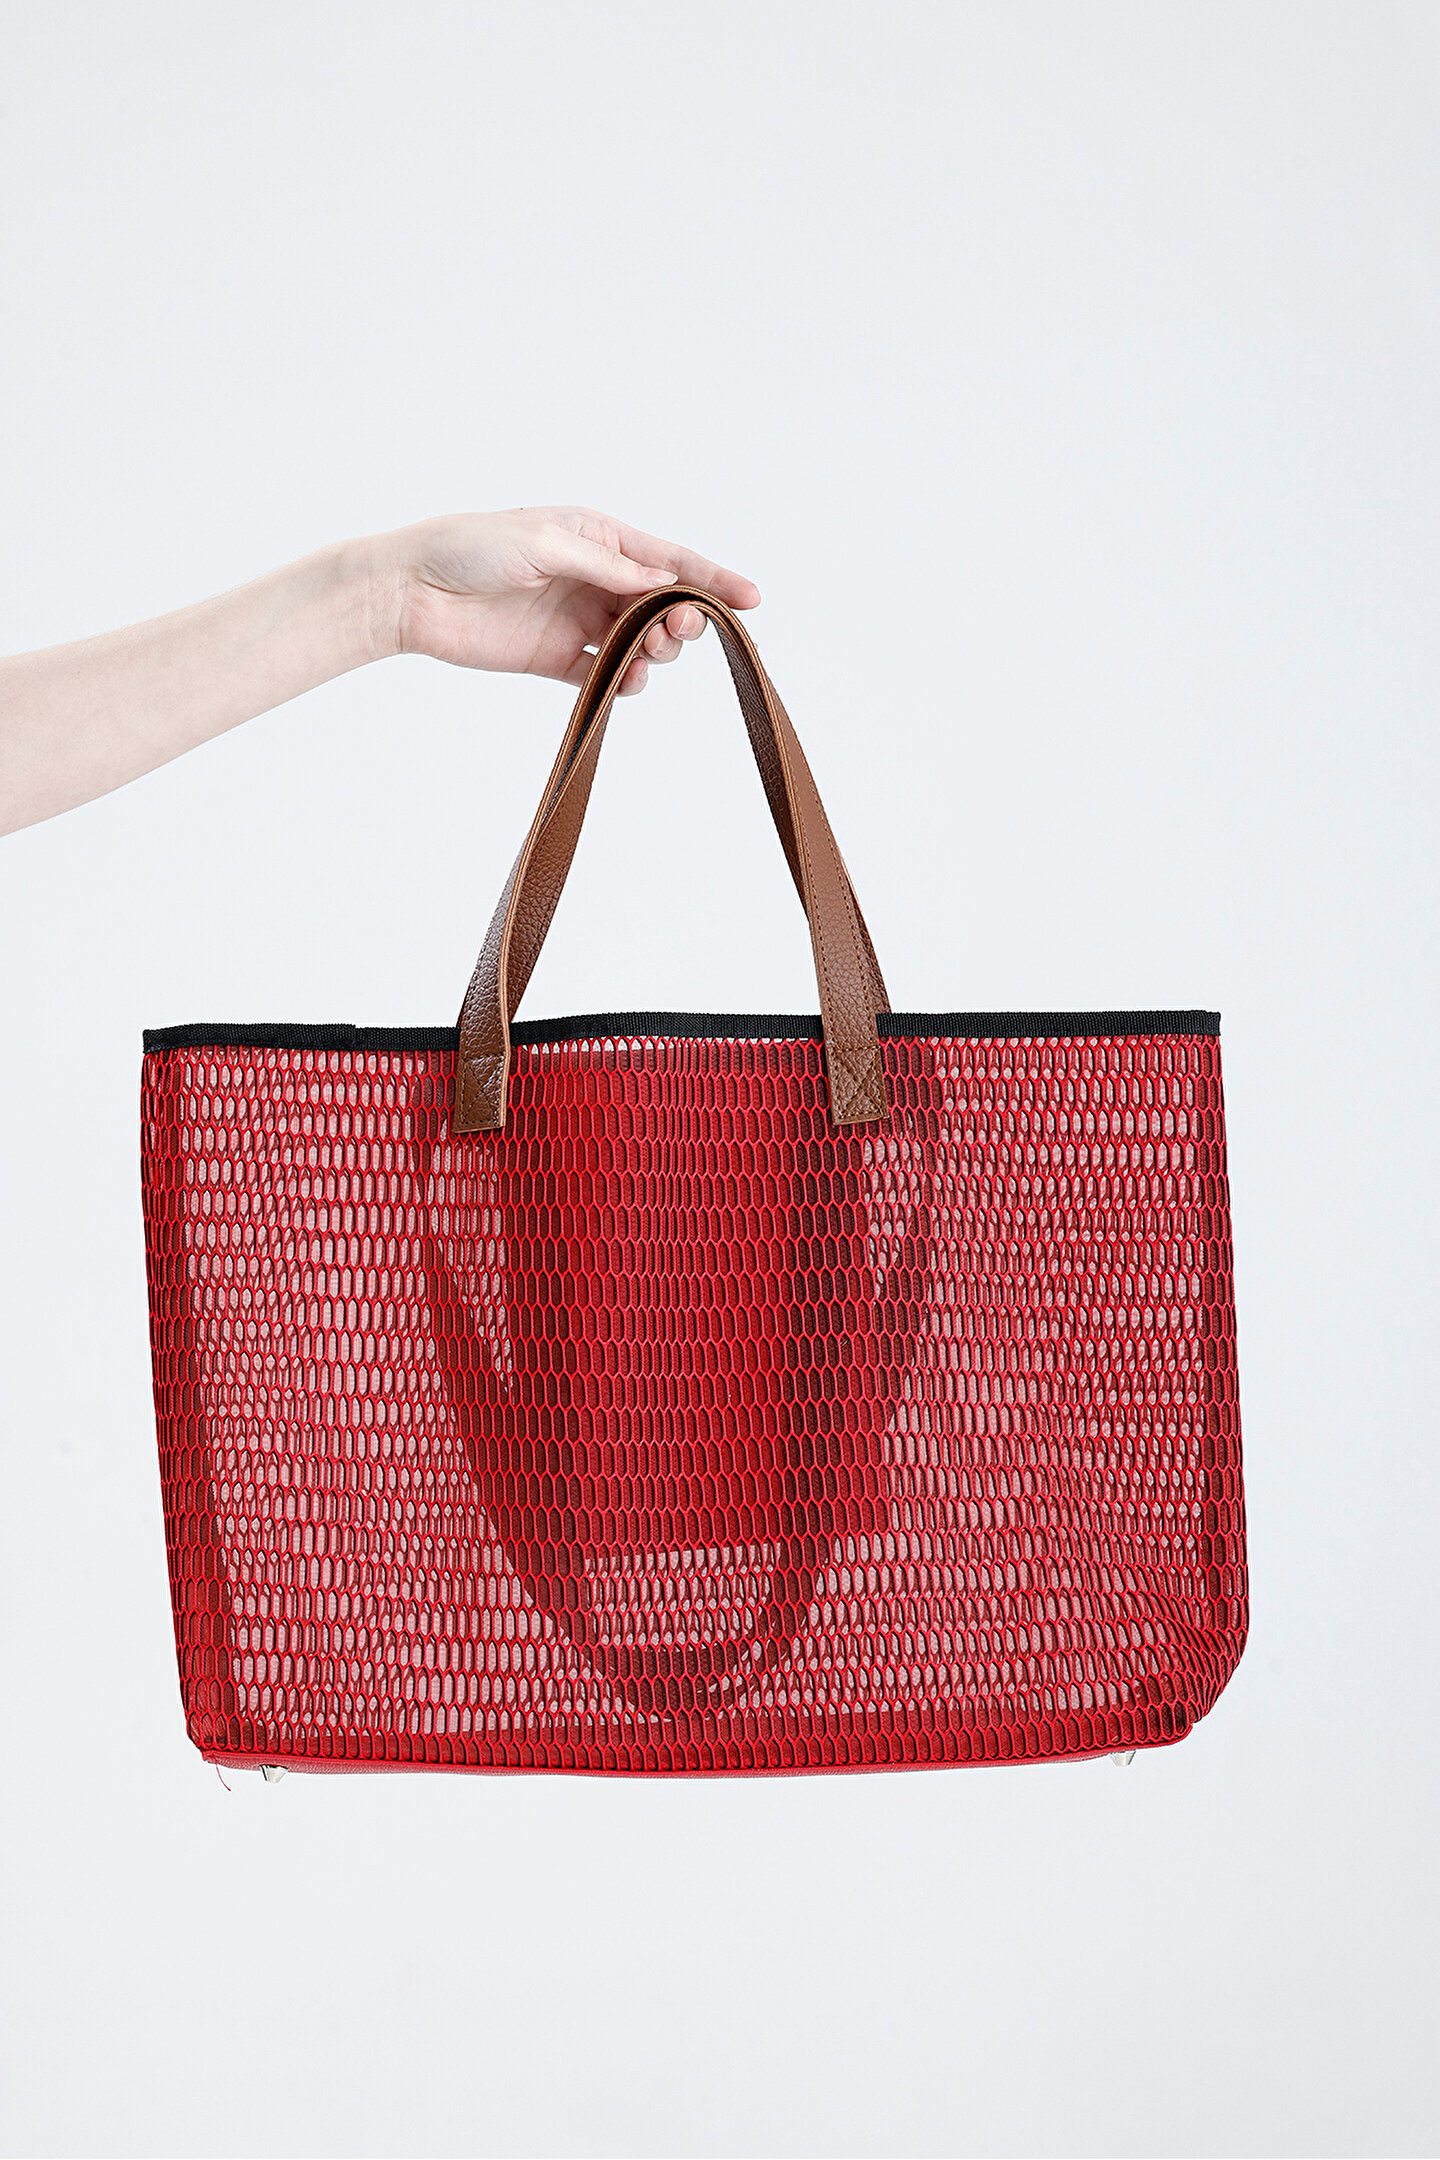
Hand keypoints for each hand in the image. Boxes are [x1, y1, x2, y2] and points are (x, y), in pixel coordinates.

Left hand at [371, 507, 760, 695]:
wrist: (411, 590)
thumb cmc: (471, 547)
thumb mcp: (546, 542)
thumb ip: (607, 566)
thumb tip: (661, 581)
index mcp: (597, 538)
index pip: (668, 559)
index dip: (712, 579)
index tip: (751, 600)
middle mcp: (594, 579)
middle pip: (662, 605)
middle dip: (682, 619)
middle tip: (675, 631)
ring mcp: (578, 621)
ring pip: (640, 643)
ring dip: (655, 653)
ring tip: (647, 657)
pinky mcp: (556, 660)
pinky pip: (605, 675)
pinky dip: (623, 682)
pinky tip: (625, 683)